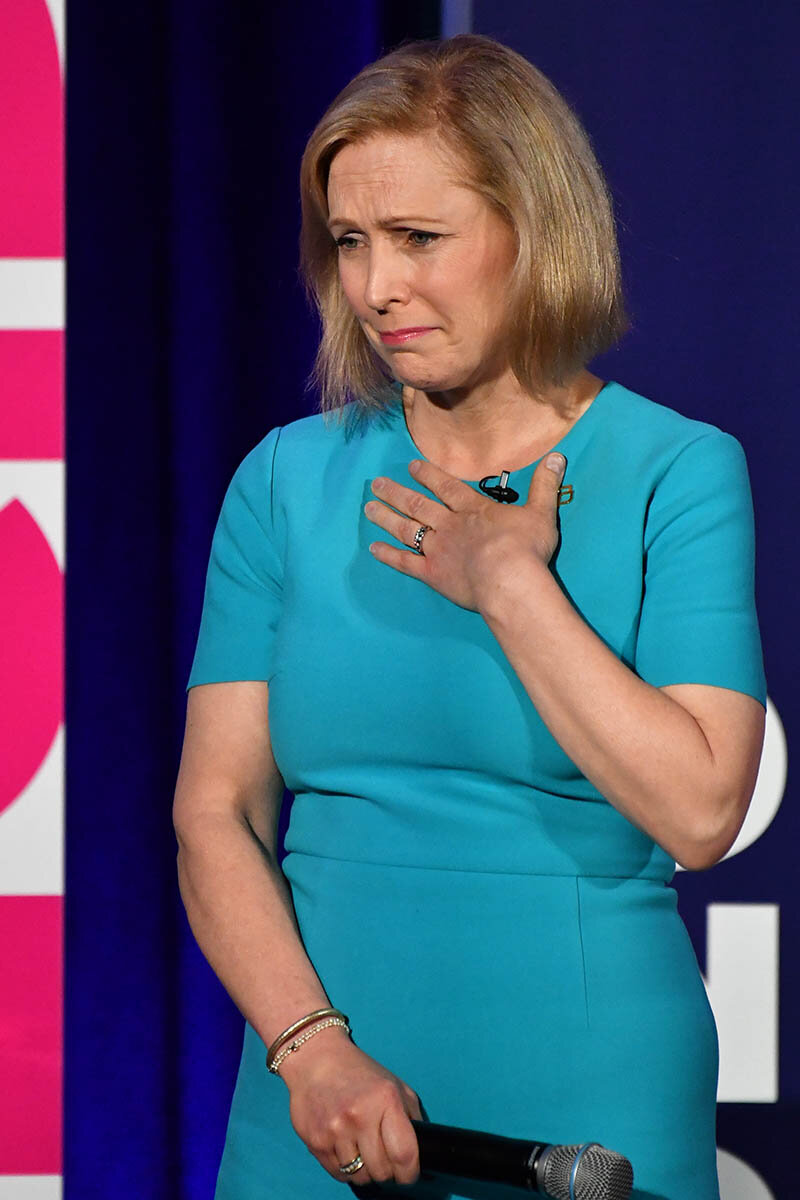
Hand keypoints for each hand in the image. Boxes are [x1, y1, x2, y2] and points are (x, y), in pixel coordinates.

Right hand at [280, 1034, 422, 1186]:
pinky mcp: (317, 1141)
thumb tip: (422, 1152)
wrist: (316, 1059)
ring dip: (365, 1170)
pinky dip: (345, 1168)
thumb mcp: (394, 1086)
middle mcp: (360, 1116)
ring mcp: (336, 1130)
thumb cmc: (359, 1073)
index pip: (404, 1155)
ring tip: (363, 1151)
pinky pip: (338, 1173)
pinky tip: (345, 1148)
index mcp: (385, 1100)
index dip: (410, 1173)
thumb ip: (412, 1117)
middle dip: (388, 1172)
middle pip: (382, 1172)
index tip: (409, 1174)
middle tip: (385, 1160)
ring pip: (360, 1177)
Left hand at [365, 453, 567, 611]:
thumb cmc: (526, 548)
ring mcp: (438, 548)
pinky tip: (373, 549)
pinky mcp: (432, 573)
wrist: (509, 579)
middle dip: (396, 492)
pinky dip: (388, 555)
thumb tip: (558, 456)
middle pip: (418, 504)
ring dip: (386, 517)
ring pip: (406, 528)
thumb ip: (546, 485)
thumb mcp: (542, 512)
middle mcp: (450, 524)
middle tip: (376, 483)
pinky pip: (405, 562)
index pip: (447, 487)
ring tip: (368, 507)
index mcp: (474, 509)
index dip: (429, 475)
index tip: (412, 466)